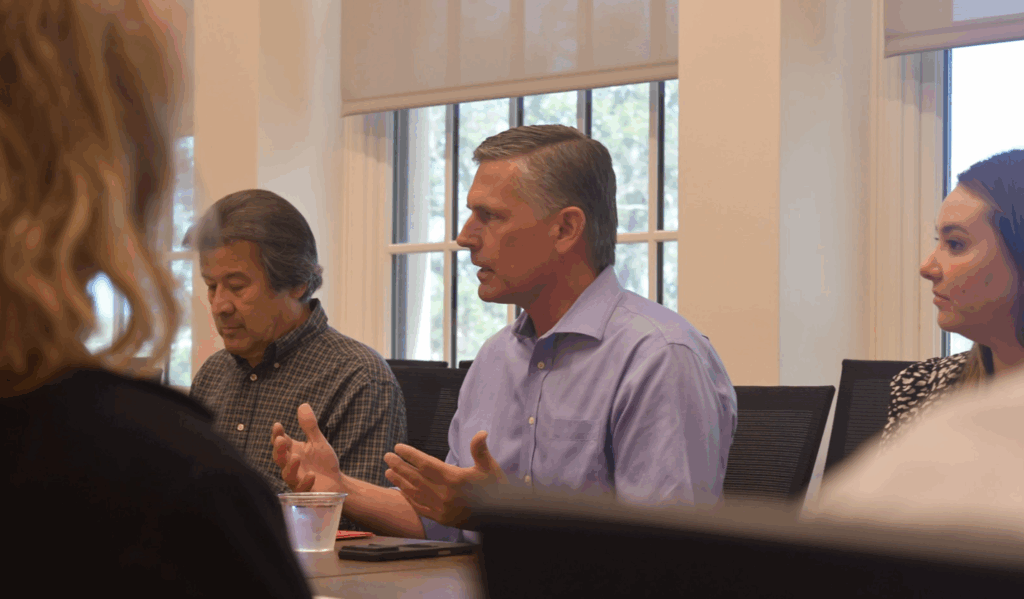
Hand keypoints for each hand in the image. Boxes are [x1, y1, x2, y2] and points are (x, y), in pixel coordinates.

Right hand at [271, 403, 342, 491]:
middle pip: (279, 458)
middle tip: (280, 440)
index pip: (280, 442)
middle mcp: (290, 465)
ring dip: (290, 466)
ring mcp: (297, 480)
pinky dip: (305, 482)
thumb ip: (310, 426)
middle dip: (278, 449)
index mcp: (292, 451)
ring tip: (296, 456)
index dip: (277, 434)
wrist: (336, 483)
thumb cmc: (323, 462)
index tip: (278, 425)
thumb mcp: (318, 442)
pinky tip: (311, 475)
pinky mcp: (305, 492)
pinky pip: (302, 489)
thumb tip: (303, 404)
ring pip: (287, 475)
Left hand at [383, 430, 507, 527]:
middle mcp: (445, 494)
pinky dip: (409, 498)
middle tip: (387, 456)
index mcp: (454, 479)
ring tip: (388, 472)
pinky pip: (420, 507)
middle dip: (399, 466)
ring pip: (415, 492)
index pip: (426, 464)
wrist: (501, 518)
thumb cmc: (496, 489)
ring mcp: (442, 509)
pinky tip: (401, 492)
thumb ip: (480, 450)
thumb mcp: (490, 467)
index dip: (410, 455)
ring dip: (400, 481)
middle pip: (416, 477)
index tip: (398, 447)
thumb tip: (481, 433)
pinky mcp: (442, 519)